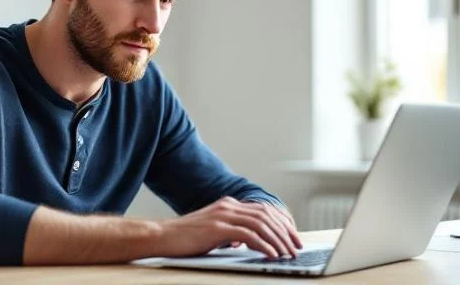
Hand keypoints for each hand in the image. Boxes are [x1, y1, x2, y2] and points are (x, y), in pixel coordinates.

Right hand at [155, 197, 302, 258]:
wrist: (163, 236)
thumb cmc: (187, 237)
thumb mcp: (214, 230)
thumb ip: (233, 230)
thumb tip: (255, 241)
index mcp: (229, 204)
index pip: (264, 209)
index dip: (282, 222)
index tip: (293, 237)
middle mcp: (228, 206)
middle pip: (267, 215)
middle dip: (285, 232)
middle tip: (296, 247)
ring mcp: (223, 215)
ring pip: (261, 224)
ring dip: (278, 240)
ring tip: (287, 254)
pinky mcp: (218, 228)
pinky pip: (248, 235)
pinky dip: (264, 245)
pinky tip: (272, 255)